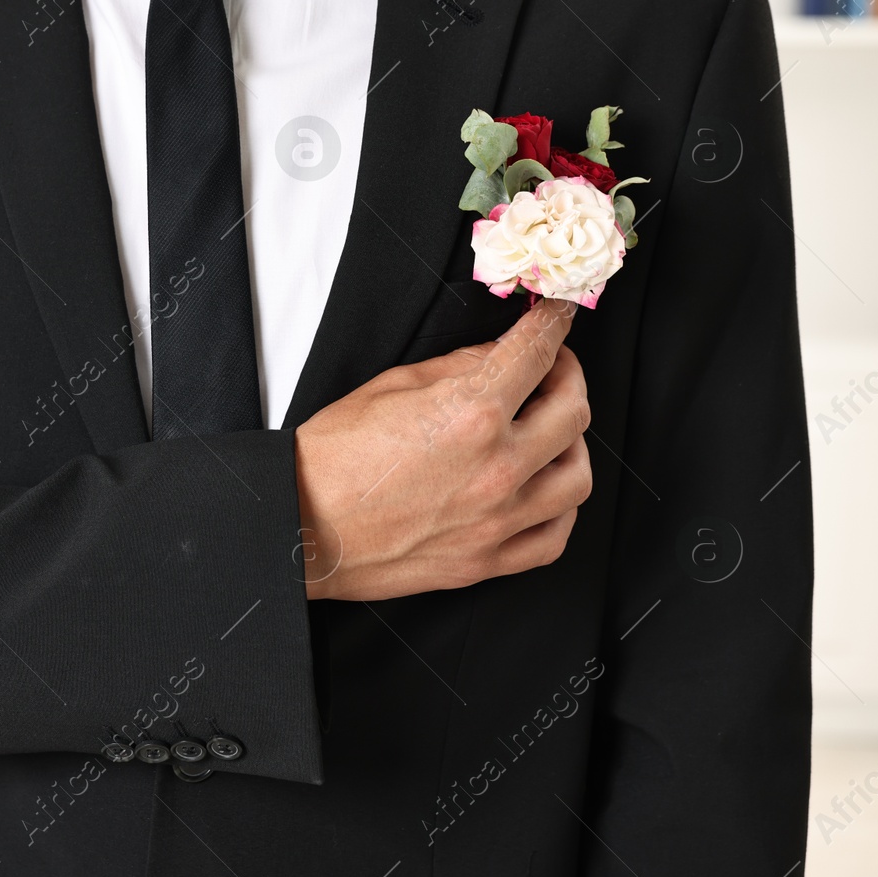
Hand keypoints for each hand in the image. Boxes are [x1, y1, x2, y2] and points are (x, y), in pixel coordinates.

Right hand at [294, 299, 591, 601]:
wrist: (300, 525)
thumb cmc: (332, 459)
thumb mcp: (391, 387)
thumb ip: (460, 367)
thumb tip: (501, 355)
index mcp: (470, 413)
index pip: (537, 353)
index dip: (553, 323)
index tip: (558, 316)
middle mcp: (495, 467)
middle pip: (572, 410)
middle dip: (568, 375)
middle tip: (553, 367)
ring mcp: (496, 519)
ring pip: (577, 475)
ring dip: (571, 443)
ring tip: (550, 431)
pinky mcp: (486, 560)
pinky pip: (555, 535)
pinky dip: (560, 508)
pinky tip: (543, 489)